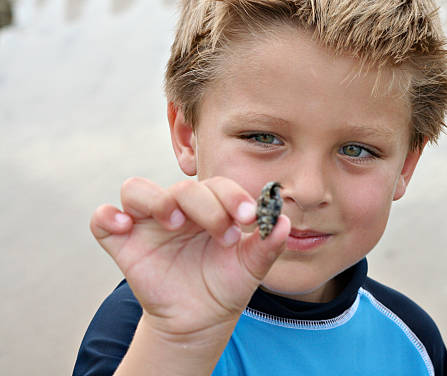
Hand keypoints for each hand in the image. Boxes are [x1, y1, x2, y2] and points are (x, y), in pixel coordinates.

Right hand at [90, 176, 289, 340]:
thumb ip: (267, 245)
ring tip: (174, 223)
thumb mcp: (251, 268)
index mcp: (210, 206)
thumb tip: (284, 222)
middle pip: (183, 187)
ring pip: (137, 189)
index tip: (249, 218)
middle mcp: (178, 208)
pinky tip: (123, 226)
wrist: (199, 319)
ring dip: (156, 200)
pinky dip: (108, 216)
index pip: (218, 186)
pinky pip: (103, 218)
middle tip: (223, 234)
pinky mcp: (123, 242)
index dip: (233, 196)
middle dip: (206, 207)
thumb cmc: (225, 285)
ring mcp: (148, 223)